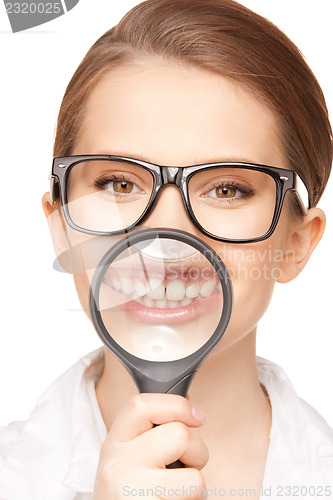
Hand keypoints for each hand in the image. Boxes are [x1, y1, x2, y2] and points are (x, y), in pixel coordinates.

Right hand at [93, 393, 207, 498]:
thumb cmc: (130, 497)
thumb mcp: (128, 462)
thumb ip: (149, 438)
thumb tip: (192, 415)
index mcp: (114, 445)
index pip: (142, 405)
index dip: (177, 405)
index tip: (197, 417)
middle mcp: (117, 464)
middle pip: (180, 434)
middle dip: (197, 453)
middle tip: (182, 472)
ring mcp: (131, 491)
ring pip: (195, 475)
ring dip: (197, 487)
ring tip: (177, 496)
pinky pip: (195, 499)